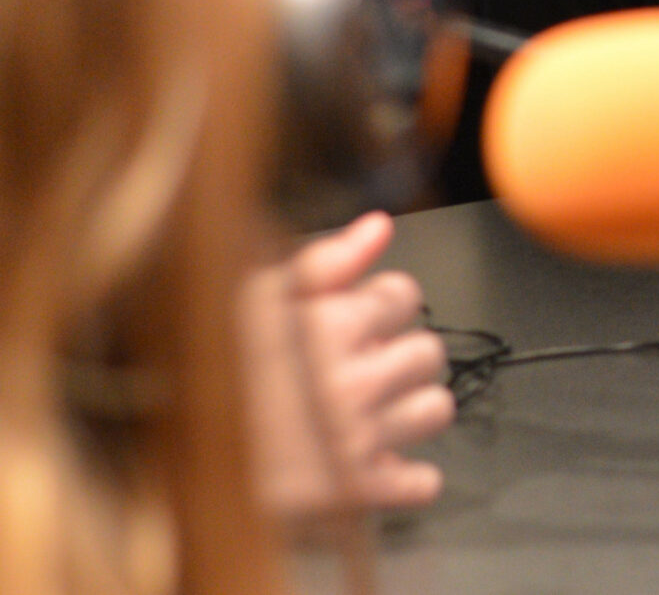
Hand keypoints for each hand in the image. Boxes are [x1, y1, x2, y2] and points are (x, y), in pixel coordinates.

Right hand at [239, 211, 454, 521]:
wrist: (161, 467)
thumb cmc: (208, 372)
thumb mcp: (251, 301)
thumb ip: (324, 261)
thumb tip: (380, 225)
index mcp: (328, 327)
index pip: (404, 296)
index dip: (380, 308)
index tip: (355, 326)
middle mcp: (351, 380)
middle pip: (428, 353)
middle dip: (398, 359)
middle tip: (356, 374)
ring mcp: (356, 440)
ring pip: (435, 410)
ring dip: (407, 413)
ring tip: (365, 417)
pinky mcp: (356, 494)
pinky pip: (422, 482)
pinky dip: (403, 478)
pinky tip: (368, 467)